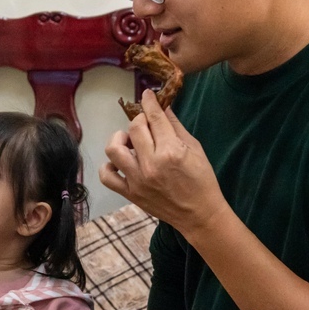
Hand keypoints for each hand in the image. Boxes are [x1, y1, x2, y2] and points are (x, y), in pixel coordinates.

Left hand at [99, 89, 227, 235]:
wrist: (199, 214)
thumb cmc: (202, 180)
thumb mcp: (194, 149)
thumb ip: (175, 127)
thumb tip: (162, 107)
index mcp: (171, 151)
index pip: (154, 118)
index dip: (149, 102)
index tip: (146, 95)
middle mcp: (151, 164)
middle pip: (134, 128)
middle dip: (139, 119)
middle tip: (146, 124)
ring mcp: (138, 180)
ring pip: (114, 149)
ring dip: (120, 139)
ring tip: (130, 142)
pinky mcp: (130, 194)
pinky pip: (107, 176)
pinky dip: (109, 166)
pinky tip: (120, 162)